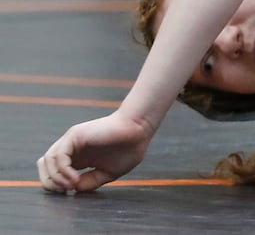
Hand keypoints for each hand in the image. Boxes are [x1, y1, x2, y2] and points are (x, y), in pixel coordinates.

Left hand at [37, 112, 152, 192]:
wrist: (139, 130)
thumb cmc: (129, 148)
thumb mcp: (108, 173)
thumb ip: (91, 181)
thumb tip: (74, 190)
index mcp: (79, 158)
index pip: (53, 172)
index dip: (57, 186)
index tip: (72, 193)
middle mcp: (71, 148)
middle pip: (44, 167)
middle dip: (50, 183)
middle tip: (67, 191)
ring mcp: (71, 141)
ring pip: (47, 161)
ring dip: (56, 178)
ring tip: (72, 185)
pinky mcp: (74, 136)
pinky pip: (58, 156)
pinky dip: (62, 171)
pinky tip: (75, 179)